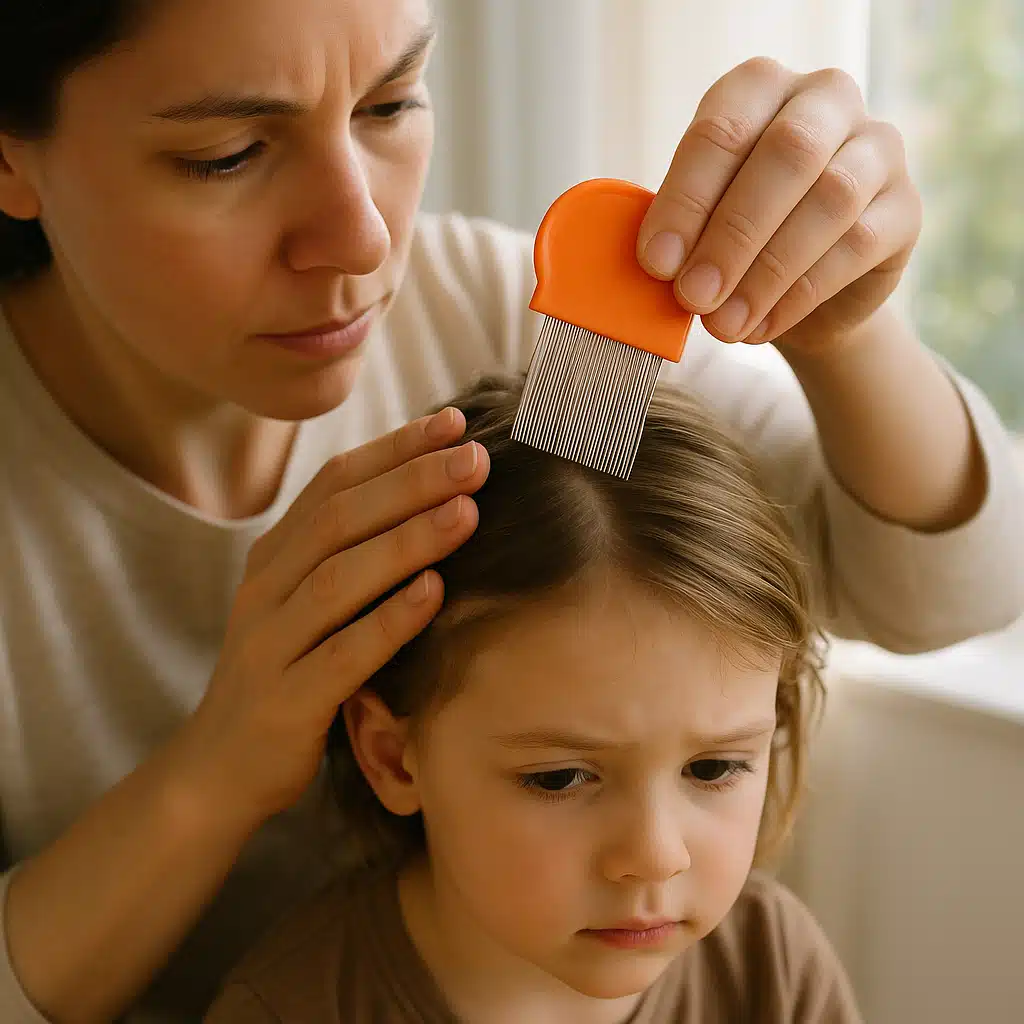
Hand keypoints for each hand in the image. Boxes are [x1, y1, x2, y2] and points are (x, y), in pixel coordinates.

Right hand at [174, 408, 488, 827]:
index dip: (395, 449)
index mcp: (276, 555)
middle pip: (340, 519)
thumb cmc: (286, 672)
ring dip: (405, 540)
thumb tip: (432, 496)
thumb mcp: (306, 602)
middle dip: (411, 483)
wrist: (220, 767)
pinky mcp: (285, 702)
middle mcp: (266, 588)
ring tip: (467, 512)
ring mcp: (270, 644)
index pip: (335, 482)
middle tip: (475, 460)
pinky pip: (341, 655)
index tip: (455, 425)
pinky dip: (388, 621)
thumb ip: (349, 552)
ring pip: (338, 578)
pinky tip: (434, 594)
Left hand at [637, 58, 921, 353]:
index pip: (723, 129)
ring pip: (832, 199)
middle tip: (693, 296)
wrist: (803, 294)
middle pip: (789, 153)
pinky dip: (800, 294)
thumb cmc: (735, 242)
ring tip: (723, 324)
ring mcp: (877, 148)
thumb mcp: (698, 227)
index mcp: (760, 88)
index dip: (686, 200)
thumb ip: (682, 232)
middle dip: (732, 234)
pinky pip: (858, 245)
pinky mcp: (907, 206)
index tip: (656, 263)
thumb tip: (662, 263)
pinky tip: (761, 327)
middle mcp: (826, 99)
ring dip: (767, 271)